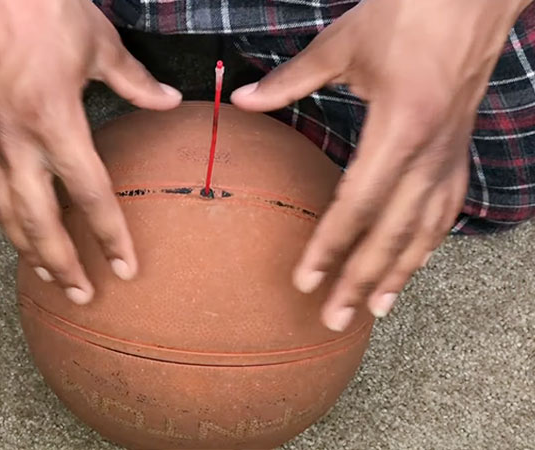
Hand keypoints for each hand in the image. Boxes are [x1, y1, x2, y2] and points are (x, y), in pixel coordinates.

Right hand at [0, 0, 181, 303]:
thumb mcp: (98, 43)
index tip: (126, 268)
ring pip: (5, 212)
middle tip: (82, 296)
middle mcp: (16, 140)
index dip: (110, 236)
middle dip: (62, 264)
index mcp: (54, 121)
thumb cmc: (41, 6)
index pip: (89, 195)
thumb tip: (167, 101)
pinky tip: (18, 228)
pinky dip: (6, 217)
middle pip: (39, 221)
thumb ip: (134, 81)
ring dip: (29, 250)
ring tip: (50, 277)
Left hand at [231, 0, 531, 330]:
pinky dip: (428, 241)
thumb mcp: (342, 44)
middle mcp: (430, 153)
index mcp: (398, 130)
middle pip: (391, 234)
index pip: (356, 207)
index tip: (305, 281)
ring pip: (425, 230)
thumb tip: (241, 101)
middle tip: (334, 319)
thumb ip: (290, 81)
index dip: (328, 248)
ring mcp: (450, 154)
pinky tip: (415, 261)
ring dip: (399, 273)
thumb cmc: (409, 13)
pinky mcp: (460, 148)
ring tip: (375, 308)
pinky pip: (446, 208)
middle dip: (360, 280)